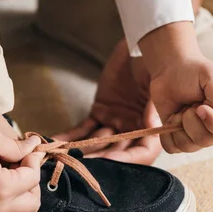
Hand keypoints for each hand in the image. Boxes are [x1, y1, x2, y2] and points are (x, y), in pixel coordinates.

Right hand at [0, 117, 44, 211]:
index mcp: (0, 188)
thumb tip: (35, 146)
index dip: (33, 161)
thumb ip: (18, 147)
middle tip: (23, 166)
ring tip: (7, 173)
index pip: (32, 179)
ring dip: (17, 195)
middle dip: (32, 184)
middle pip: (30, 205)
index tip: (29, 150)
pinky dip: (0, 202)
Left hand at [54, 40, 161, 164]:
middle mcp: (133, 128)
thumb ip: (154, 104)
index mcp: (151, 125)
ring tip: (64, 160)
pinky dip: (70, 137)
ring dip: (82, 152)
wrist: (137, 44)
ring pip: (97, 143)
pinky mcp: (100, 113)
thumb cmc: (153, 61)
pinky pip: (84, 129)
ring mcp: (115, 122)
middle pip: (117, 152)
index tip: (110, 161)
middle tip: (79, 167)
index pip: (143, 152)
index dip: (127, 160)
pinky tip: (56, 143)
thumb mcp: (156, 80)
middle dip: (99, 161)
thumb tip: (152, 125)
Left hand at [139, 22, 212, 152]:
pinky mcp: (180, 140)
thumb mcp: (212, 74)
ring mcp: (199, 136)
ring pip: (188, 146)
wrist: (171, 72)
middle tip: (190, 104)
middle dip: (191, 120)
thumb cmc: (194, 72)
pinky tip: (171, 118)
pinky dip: (167, 133)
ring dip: (178, 125)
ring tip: (181, 109)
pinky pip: (172, 148)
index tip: (201, 106)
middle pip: (206, 141)